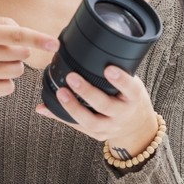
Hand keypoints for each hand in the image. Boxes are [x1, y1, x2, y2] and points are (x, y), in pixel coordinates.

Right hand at [0, 15, 58, 99]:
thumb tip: (21, 30)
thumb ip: (0, 23)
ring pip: (17, 71)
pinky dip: (4, 82)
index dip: (38, 39)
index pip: (17, 35)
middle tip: (0, 50)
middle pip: (22, 54)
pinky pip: (8, 87)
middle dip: (18, 52)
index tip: (55, 44)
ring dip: (11, 66)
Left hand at [36, 65, 157, 154]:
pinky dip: (60, 117)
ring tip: (60, 93)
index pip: (130, 88)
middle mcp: (122, 114)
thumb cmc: (129, 98)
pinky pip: (78, 127)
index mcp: (133, 98)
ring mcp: (110, 126)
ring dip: (73, 107)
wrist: (137, 127)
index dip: (121, 80)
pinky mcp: (97, 134)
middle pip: (105, 106)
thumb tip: (92, 49)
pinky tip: (46, 109)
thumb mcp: (131, 84)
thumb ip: (117, 71)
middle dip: (88, 92)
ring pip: (91, 122)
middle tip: (72, 78)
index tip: (109, 69)